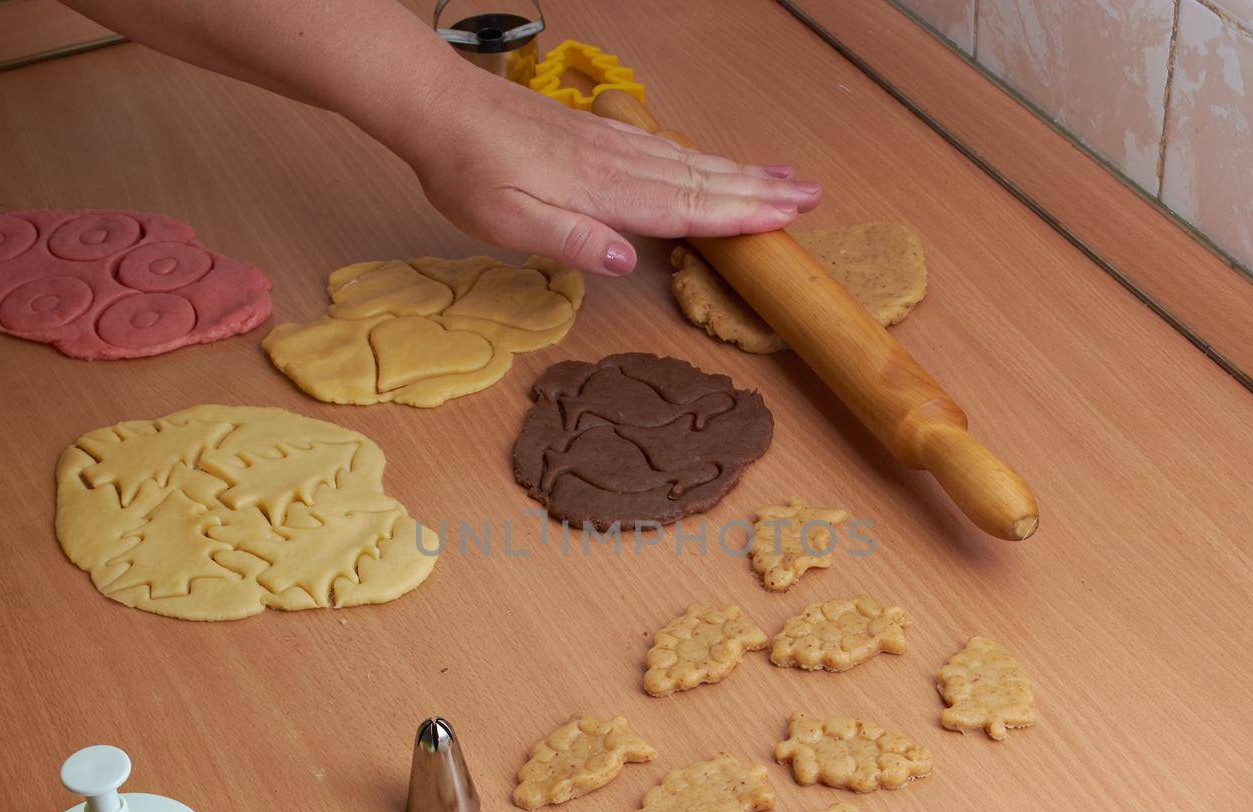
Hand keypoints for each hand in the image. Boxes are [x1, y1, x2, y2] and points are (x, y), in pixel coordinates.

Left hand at [392, 69, 821, 275]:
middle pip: (704, 179)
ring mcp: (611, 146)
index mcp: (603, 190)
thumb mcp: (506, 221)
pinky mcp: (598, 137)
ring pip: (692, 162)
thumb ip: (570, 239)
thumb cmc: (467, 171)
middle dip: (761, 190)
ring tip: (786, 177)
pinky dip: (703, 159)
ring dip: (743, 171)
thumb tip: (625, 260)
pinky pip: (667, 150)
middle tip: (813, 196)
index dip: (740, 215)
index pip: (686, 207)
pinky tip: (716, 163)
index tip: (787, 218)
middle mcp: (618, 163)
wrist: (440, 109)